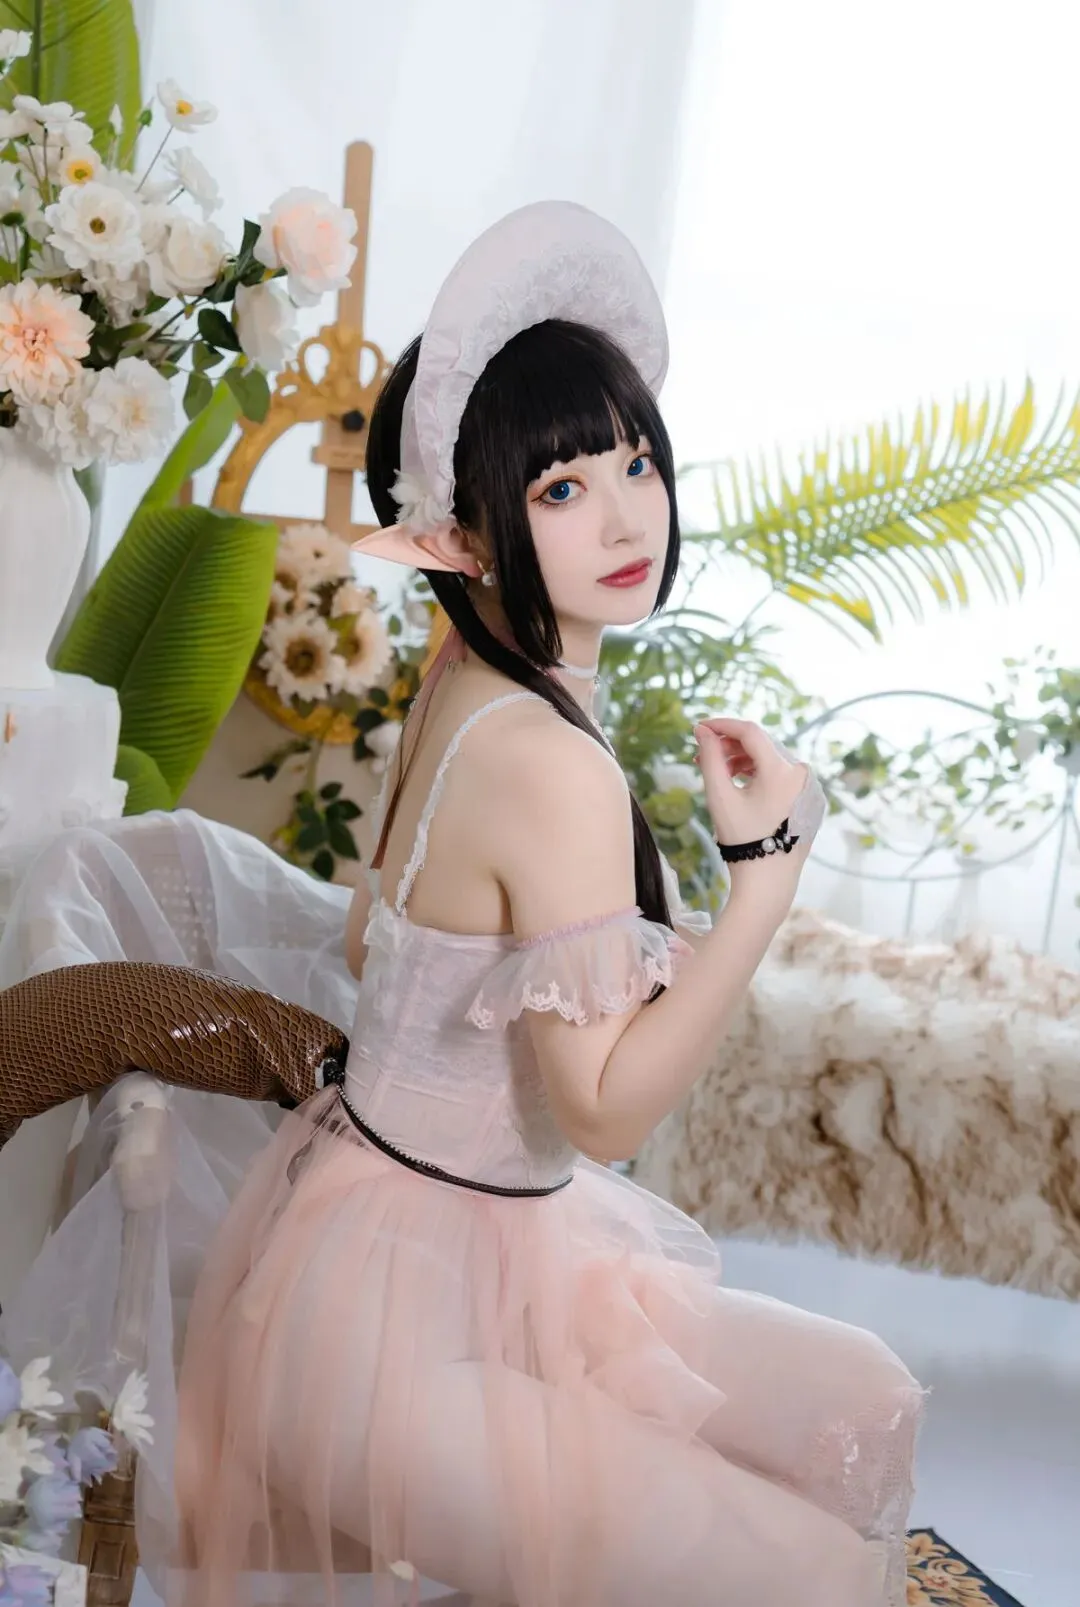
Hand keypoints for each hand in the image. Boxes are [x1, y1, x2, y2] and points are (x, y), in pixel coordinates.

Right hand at [693, 718, 811, 866]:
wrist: (768, 880)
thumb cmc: (742, 839)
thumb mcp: (720, 796)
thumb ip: (710, 758)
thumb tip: (701, 730)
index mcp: (783, 771)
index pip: (751, 732)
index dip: (723, 725)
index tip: (700, 727)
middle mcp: (802, 773)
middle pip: (762, 745)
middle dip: (730, 746)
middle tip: (703, 755)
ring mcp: (809, 786)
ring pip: (771, 760)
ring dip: (744, 760)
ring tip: (719, 772)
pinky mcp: (810, 798)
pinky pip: (782, 776)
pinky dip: (760, 773)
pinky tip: (740, 783)